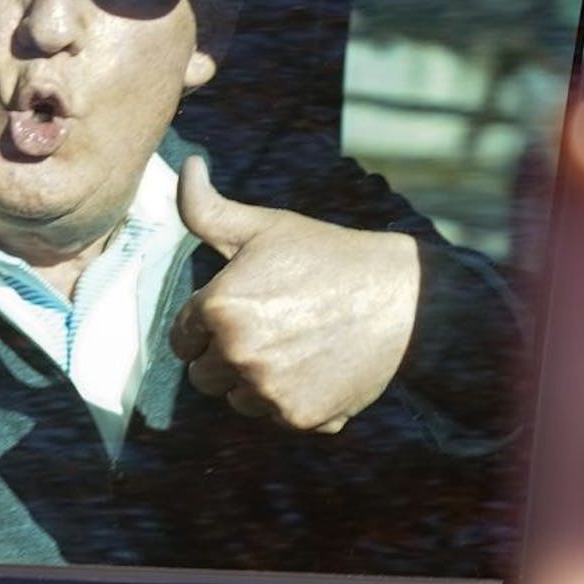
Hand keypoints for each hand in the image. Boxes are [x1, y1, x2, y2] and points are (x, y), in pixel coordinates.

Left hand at [169, 156, 419, 432]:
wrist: (403, 298)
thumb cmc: (327, 255)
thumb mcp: (264, 226)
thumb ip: (207, 207)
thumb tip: (187, 166)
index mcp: (218, 307)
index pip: (180, 339)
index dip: (204, 326)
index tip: (238, 311)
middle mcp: (237, 354)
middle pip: (203, 376)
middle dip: (225, 356)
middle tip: (268, 328)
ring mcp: (269, 390)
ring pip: (237, 400)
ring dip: (254, 382)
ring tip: (293, 346)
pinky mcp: (300, 417)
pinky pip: (273, 418)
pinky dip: (290, 400)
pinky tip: (316, 367)